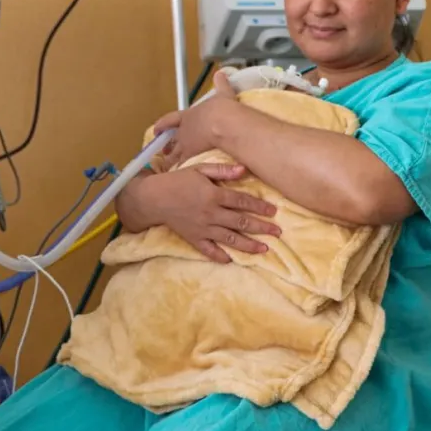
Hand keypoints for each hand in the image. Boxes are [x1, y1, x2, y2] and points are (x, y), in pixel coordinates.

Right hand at [140, 163, 279, 263]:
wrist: (153, 198)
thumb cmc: (177, 180)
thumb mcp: (199, 169)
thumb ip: (222, 171)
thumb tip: (244, 170)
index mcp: (213, 195)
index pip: (242, 201)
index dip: (259, 207)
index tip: (273, 212)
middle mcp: (211, 214)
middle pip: (240, 222)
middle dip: (261, 228)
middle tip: (277, 232)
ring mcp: (203, 229)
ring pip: (230, 239)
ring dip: (248, 245)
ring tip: (264, 249)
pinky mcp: (194, 239)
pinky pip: (209, 250)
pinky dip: (220, 256)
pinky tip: (232, 260)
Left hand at [154, 71, 239, 168]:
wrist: (222, 122)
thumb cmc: (222, 108)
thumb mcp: (222, 94)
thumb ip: (221, 85)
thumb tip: (221, 73)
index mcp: (189, 115)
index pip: (172, 119)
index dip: (164, 124)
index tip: (157, 128)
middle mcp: (184, 129)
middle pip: (172, 139)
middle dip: (167, 144)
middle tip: (163, 150)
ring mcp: (185, 143)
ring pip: (174, 153)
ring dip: (170, 158)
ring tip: (167, 164)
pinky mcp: (190, 154)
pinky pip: (181, 163)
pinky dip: (178, 168)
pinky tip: (176, 173)